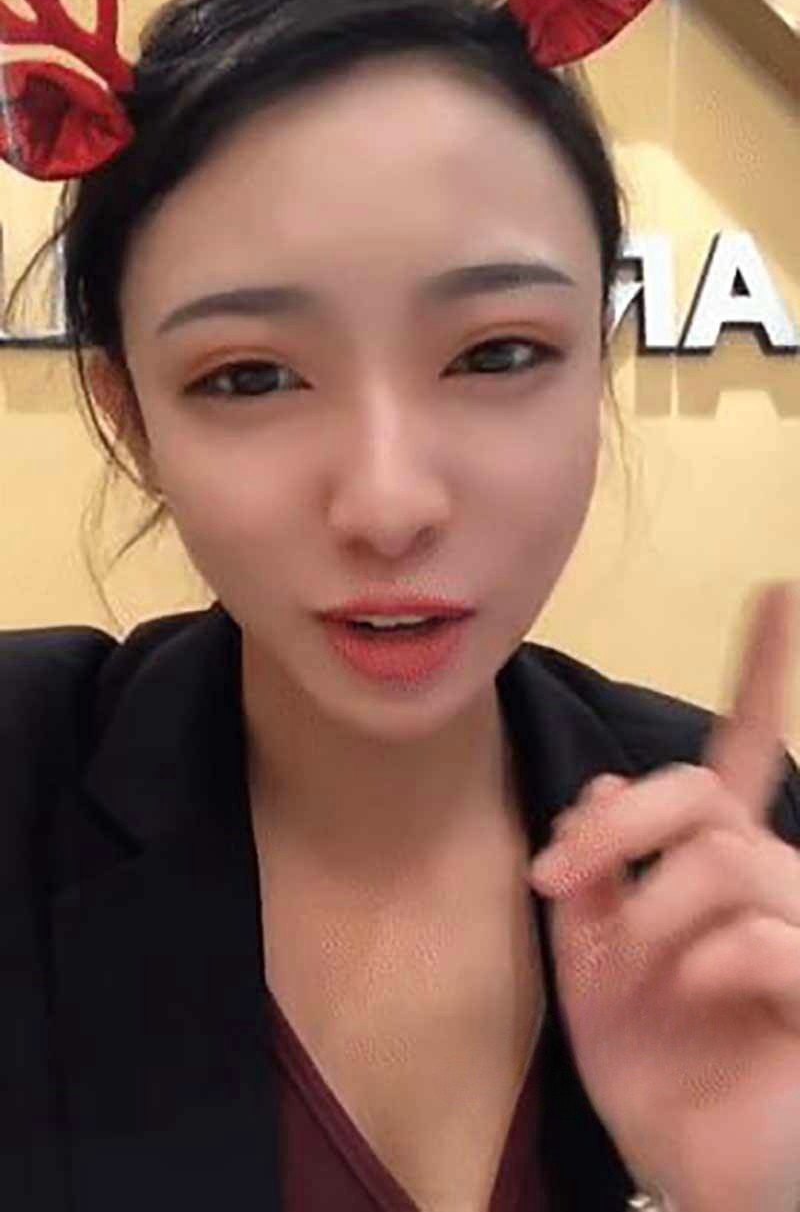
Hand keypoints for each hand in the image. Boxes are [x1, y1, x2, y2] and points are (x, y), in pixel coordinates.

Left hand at [529, 582, 799, 1211]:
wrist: (685, 1171)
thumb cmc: (651, 1068)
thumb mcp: (595, 964)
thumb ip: (595, 876)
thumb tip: (597, 788)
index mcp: (714, 869)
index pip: (743, 754)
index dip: (761, 673)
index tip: (775, 592)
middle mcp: (768, 884)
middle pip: (701, 793)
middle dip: (617, 821)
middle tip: (556, 872)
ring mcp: (799, 935)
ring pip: (729, 857)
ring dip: (650, 906)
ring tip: (621, 959)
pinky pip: (761, 939)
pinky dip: (702, 962)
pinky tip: (687, 994)